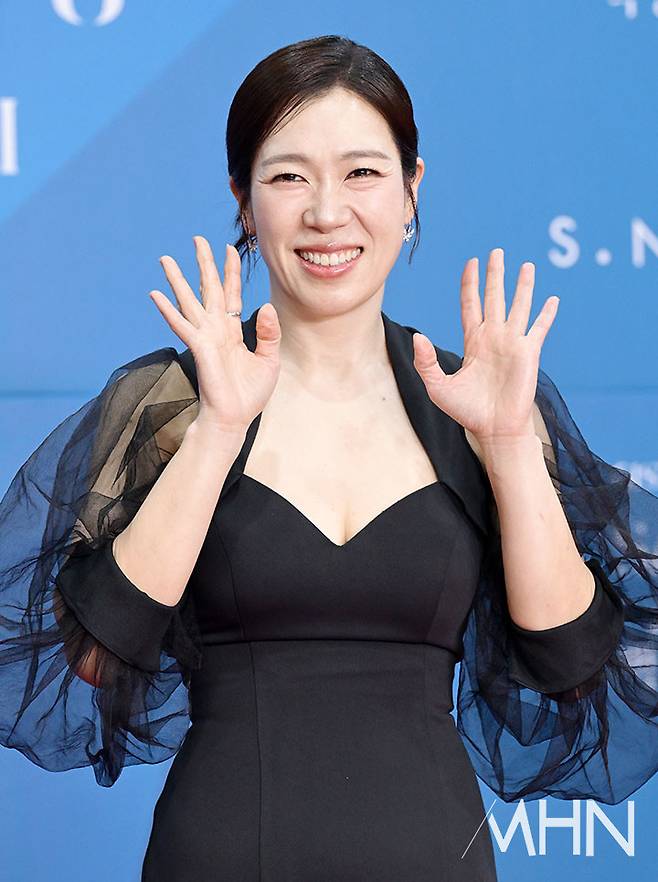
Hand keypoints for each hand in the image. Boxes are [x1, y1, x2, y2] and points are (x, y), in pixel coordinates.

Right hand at [149, 236, 280, 434]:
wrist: (235, 418)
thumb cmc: (250, 394)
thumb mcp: (269, 360)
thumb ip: (269, 333)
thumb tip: (267, 306)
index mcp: (233, 331)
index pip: (232, 294)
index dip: (231, 272)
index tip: (230, 249)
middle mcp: (217, 330)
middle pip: (209, 289)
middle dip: (204, 264)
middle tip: (198, 239)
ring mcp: (205, 337)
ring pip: (190, 301)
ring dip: (177, 280)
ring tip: (165, 258)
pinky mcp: (199, 348)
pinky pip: (182, 325)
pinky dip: (168, 310)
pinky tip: (156, 295)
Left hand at [411, 247, 558, 442]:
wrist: (494, 429)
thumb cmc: (466, 411)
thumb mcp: (438, 386)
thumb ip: (426, 362)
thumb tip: (419, 337)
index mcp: (473, 342)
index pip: (470, 305)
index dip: (470, 284)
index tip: (470, 263)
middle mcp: (493, 338)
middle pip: (494, 298)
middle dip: (495, 275)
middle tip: (496, 252)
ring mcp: (513, 343)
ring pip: (518, 306)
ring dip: (523, 286)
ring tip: (526, 265)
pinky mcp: (529, 352)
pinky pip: (539, 328)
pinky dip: (547, 314)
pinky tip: (553, 299)